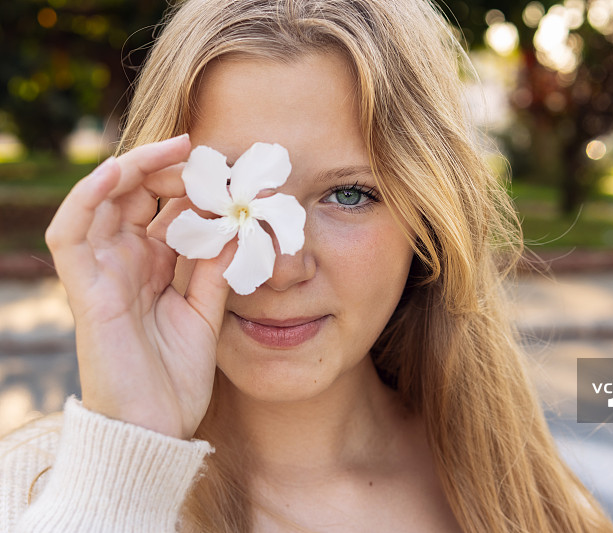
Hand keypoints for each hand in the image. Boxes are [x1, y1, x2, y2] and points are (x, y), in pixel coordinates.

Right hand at [46, 135, 231, 438]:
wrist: (155, 429)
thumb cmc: (177, 377)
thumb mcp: (206, 315)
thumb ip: (214, 271)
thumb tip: (235, 226)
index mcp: (154, 268)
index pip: (164, 208)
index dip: (189, 183)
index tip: (225, 167)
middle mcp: (125, 264)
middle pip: (135, 196)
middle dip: (166, 167)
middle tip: (203, 152)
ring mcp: (102, 274)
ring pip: (102, 202)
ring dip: (132, 169)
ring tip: (172, 149)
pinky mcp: (85, 290)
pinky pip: (72, 233)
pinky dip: (88, 197)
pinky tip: (119, 171)